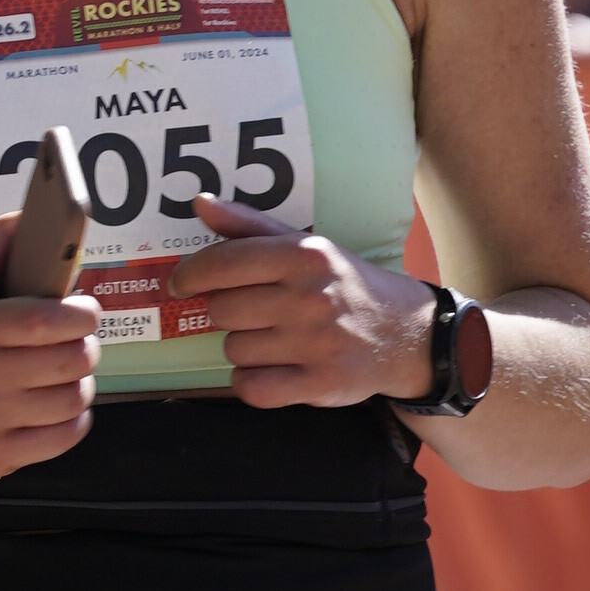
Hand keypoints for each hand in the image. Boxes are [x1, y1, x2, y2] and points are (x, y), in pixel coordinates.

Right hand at [0, 217, 100, 483]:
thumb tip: (26, 214)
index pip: (47, 320)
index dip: (83, 314)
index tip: (85, 311)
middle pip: (75, 359)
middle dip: (86, 347)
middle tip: (75, 344)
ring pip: (76, 398)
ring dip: (79, 385)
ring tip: (62, 377)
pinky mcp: (2, 456)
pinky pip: (67, 436)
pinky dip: (72, 421)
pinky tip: (55, 409)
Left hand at [169, 195, 435, 410]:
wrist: (408, 334)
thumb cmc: (346, 286)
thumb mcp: (307, 247)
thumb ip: (249, 226)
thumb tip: (199, 203)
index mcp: (304, 255)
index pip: (222, 263)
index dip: (190, 275)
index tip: (181, 284)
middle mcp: (310, 296)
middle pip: (221, 311)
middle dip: (226, 313)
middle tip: (253, 312)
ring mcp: (316, 343)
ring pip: (234, 350)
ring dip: (244, 347)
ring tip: (275, 339)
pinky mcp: (320, 384)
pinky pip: (251, 388)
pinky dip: (253, 382)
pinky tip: (274, 369)